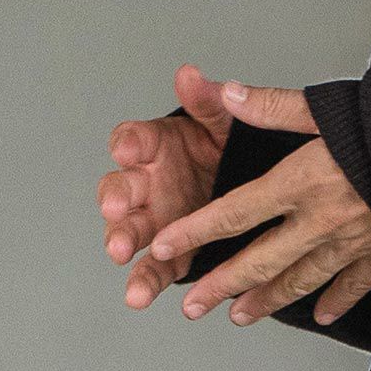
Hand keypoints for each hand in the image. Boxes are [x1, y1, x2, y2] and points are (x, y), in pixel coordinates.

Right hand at [100, 63, 233, 307]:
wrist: (253, 184)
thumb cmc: (231, 147)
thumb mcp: (226, 122)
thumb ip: (208, 102)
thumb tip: (190, 75)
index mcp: (157, 146)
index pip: (133, 139)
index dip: (128, 143)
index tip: (129, 149)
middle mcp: (147, 182)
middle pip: (120, 188)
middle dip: (117, 197)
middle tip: (119, 206)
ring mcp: (155, 219)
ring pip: (129, 231)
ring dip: (121, 241)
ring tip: (121, 254)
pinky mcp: (170, 252)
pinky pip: (152, 268)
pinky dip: (144, 281)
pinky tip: (138, 295)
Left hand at [146, 81, 370, 327]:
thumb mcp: (327, 107)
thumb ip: (275, 106)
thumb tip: (229, 95)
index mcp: (302, 181)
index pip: (236, 212)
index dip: (196, 231)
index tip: (165, 246)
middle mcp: (321, 220)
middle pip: (261, 259)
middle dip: (221, 284)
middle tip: (191, 304)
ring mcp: (352, 242)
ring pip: (300, 279)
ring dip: (266, 299)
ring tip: (240, 314)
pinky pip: (354, 284)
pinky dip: (335, 300)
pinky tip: (320, 313)